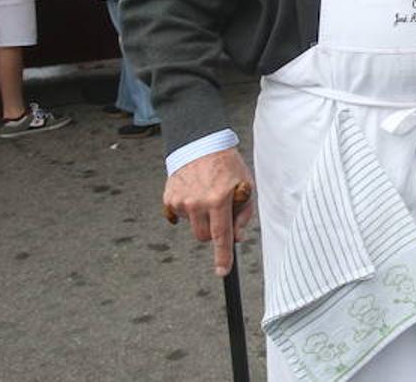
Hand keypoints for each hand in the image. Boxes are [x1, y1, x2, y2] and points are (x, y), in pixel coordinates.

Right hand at [162, 148, 255, 275]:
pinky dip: (188, 211)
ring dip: (201, 219)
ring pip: (192, 227)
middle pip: (203, 236)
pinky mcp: (169, 198)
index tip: (222, 271)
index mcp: (218, 200)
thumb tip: (236, 238)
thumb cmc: (228, 166)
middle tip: (219, 212)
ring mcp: (180, 201)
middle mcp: (197, 203)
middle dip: (213, 231)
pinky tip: (195, 193)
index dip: (222, 256)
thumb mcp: (246, 186)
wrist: (201, 144)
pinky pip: (179, 216)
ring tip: (207, 196)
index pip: (221, 236)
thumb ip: (243, 214)